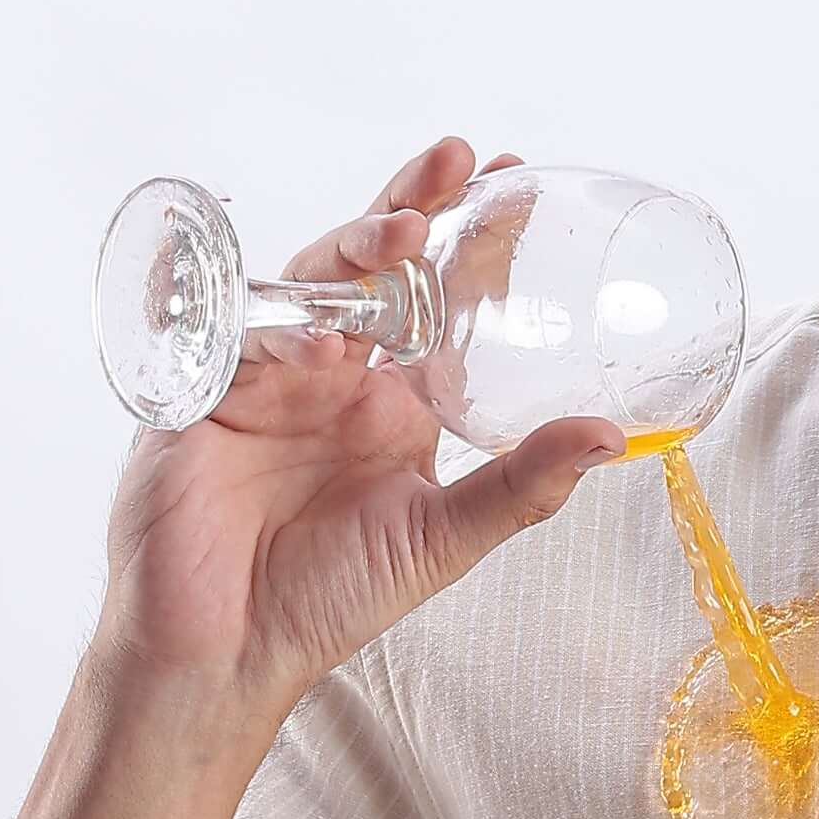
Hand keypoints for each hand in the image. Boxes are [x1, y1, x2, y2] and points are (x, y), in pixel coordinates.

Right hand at [92, 133, 624, 735]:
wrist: (226, 654)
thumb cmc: (328, 599)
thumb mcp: (443, 537)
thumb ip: (523, 484)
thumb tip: (613, 435)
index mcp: (390, 396)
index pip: (432, 293)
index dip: (465, 233)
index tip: (514, 178)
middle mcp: (331, 371)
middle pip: (370, 263)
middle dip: (411, 205)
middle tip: (460, 163)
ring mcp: (266, 376)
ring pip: (309, 280)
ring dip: (355, 248)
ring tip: (407, 232)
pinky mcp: (205, 398)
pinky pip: (244, 340)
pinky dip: (286, 330)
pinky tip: (329, 339)